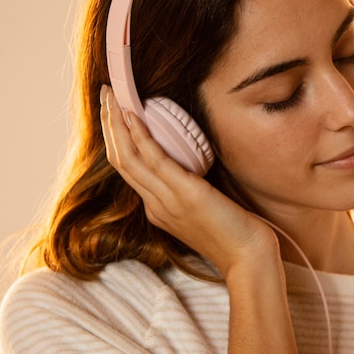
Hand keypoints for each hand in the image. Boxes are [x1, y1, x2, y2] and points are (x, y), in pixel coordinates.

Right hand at [100, 86, 278, 278]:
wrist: (248, 258)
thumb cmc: (233, 233)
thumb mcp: (201, 209)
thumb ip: (187, 189)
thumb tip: (186, 165)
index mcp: (157, 208)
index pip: (127, 170)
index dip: (116, 139)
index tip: (113, 113)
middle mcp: (155, 204)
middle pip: (120, 160)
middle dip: (109, 125)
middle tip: (105, 95)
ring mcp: (166, 201)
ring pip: (128, 158)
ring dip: (117, 124)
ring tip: (111, 97)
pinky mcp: (184, 194)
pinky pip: (154, 161)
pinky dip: (140, 136)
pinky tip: (134, 116)